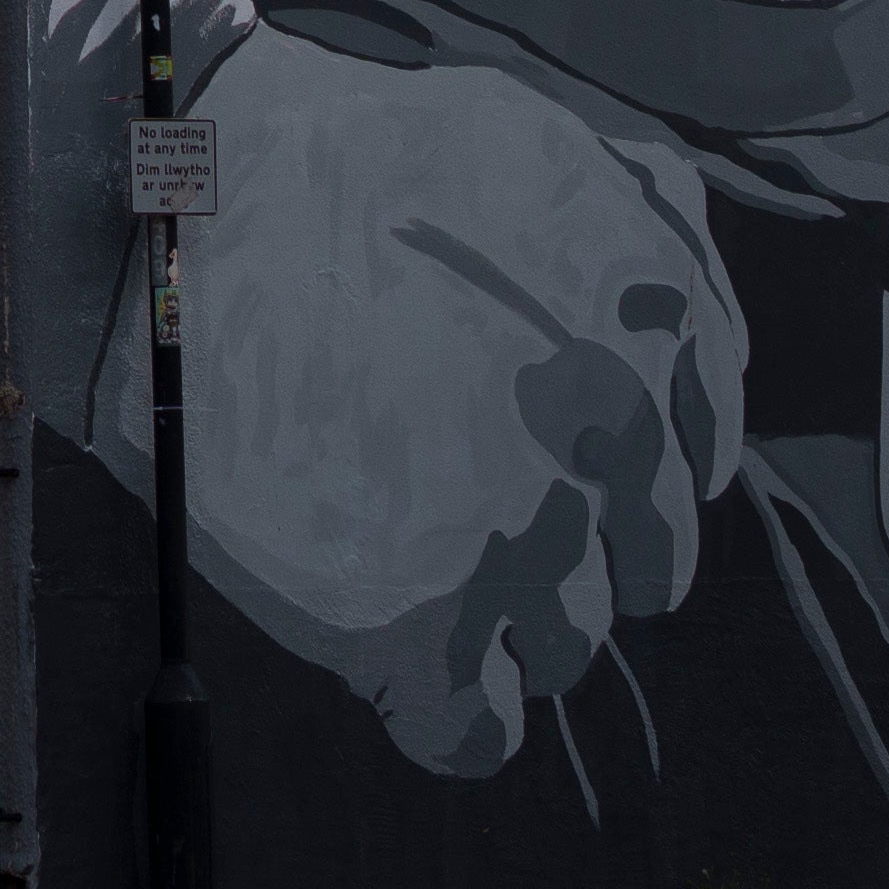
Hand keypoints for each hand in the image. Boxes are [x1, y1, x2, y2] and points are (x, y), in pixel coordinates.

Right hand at [158, 43, 747, 779]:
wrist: (193, 207)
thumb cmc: (347, 159)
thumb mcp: (559, 155)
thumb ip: (646, 245)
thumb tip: (680, 351)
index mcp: (661, 323)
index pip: (694, 462)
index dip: (610, 465)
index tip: (537, 453)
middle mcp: (618, 439)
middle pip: (645, 567)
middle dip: (569, 543)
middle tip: (463, 504)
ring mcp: (525, 538)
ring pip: (568, 650)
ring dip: (503, 619)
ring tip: (407, 558)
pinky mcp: (419, 627)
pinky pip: (480, 734)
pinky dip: (451, 711)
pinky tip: (401, 659)